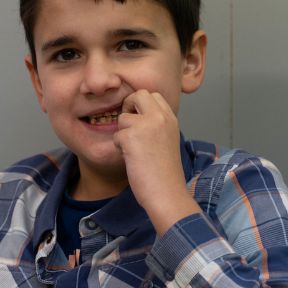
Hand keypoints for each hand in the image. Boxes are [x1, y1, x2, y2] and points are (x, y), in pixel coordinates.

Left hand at [113, 89, 200, 234]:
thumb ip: (156, 125)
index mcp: (171, 118)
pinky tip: (132, 160)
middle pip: (138, 95)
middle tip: (129, 127)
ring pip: (123, 118)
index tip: (138, 120)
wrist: (167, 193)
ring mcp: (147, 125)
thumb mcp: (167, 140)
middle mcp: (161, 117)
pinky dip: (120, 148)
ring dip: (123, 134)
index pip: (153, 95)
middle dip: (128, 107)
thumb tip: (135, 116)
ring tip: (134, 152)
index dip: (141, 104)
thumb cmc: (165, 173)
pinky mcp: (132, 136)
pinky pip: (116, 135)